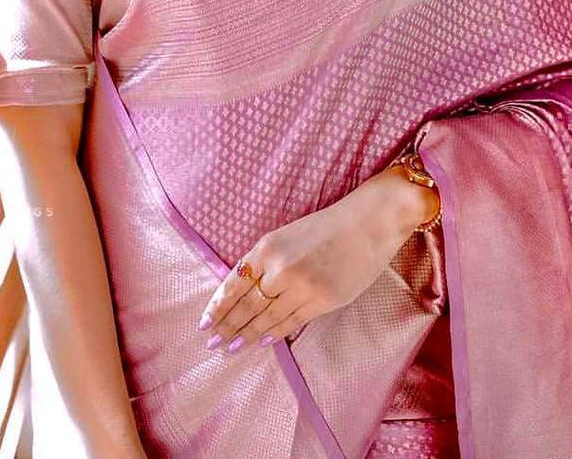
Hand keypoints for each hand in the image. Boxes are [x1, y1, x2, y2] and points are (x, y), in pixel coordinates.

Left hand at [195, 166, 438, 352]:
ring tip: (230, 347)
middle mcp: (280, 267)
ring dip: (247, 334)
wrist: (367, 224)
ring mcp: (302, 286)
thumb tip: (245, 292)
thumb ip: (266, 261)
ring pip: (267, 317)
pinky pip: (292, 322)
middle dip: (227, 325)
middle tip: (212, 343)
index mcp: (267, 246)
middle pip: (247, 304)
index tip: (205, 322)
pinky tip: (261, 342)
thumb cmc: (325, 228)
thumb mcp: (286, 236)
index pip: (234, 282)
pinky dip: (274, 334)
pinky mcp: (323, 301)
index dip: (218, 305)